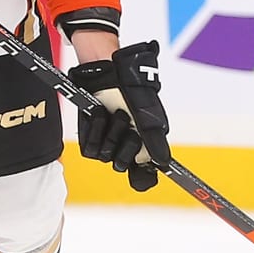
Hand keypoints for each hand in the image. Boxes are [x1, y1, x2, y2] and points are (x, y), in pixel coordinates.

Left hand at [68, 41, 169, 191]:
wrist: (108, 73)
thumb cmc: (132, 90)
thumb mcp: (147, 114)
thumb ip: (154, 139)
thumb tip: (163, 162)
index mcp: (144, 146)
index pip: (143, 175)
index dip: (143, 179)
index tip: (143, 177)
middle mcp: (126, 148)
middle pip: (123, 166)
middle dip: (126, 145)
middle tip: (130, 126)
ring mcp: (107, 143)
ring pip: (106, 156)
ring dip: (111, 132)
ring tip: (116, 113)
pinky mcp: (90, 137)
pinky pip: (90, 148)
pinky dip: (96, 129)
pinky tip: (100, 113)